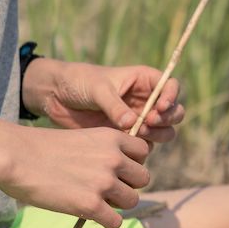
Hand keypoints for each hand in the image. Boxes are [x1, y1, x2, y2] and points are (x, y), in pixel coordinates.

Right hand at [0, 124, 150, 227]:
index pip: (143, 152)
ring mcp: (105, 182)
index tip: (117, 169)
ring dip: (118, 205)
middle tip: (107, 190)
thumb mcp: (81, 139)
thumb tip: (116, 174)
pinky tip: (93, 217)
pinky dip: (107, 222)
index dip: (131, 162)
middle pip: (142, 179)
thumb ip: (102, 152)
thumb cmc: (40, 148)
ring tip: (98, 203)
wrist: (15, 156)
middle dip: (127, 185)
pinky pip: (115, 221)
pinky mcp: (91, 204)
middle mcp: (114, 158)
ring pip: (132, 201)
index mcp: (112, 138)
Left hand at [24, 59, 184, 143]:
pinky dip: (142, 146)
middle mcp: (145, 99)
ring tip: (138, 132)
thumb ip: (115, 106)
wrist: (55, 96)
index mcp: (143, 80)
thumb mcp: (98, 89)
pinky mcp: (126, 134)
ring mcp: (138, 118)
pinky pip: (144, 144)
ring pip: (163, 130)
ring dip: (158, 134)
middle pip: (173, 111)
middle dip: (167, 119)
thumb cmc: (78, 81)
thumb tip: (132, 124)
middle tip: (149, 122)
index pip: (171, 86)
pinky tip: (128, 143)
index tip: (160, 107)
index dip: (171, 97)